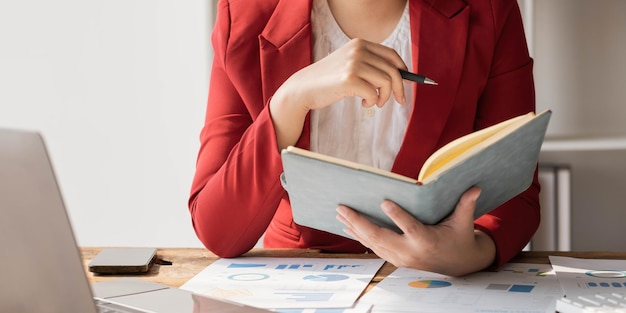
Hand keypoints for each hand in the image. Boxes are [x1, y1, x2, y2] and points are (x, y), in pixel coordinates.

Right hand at [278, 38, 407, 109]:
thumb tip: (400, 77)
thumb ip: (370, 65)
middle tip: (399, 100)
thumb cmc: (328, 81)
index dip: (403, 70)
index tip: (407, 82)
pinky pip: (374, 93)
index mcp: (359, 44)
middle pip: (393, 69)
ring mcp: (353, 63)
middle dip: (400, 88)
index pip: (391, 55)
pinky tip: (363, 103)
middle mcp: (358, 50)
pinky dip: (372, 102)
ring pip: (387, 82)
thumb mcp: (349, 64)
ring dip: (385, 97)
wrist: (303, 88)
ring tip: (375, 102)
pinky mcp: (349, 79)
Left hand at [336, 187, 495, 276]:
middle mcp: (410, 252)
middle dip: (359, 222)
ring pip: (372, 243)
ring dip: (354, 228)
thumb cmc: (460, 238)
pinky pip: (373, 247)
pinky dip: (359, 236)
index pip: (410, 228)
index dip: (397, 216)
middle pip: (380, 237)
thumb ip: (466, 205)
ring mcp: (400, 257)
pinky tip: (347, 225)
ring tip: (339, 213)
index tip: (384, 202)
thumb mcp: (465, 223)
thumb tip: (475, 187)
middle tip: (343, 207)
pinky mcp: (395, 259)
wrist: (458, 264)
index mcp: (427, 241)